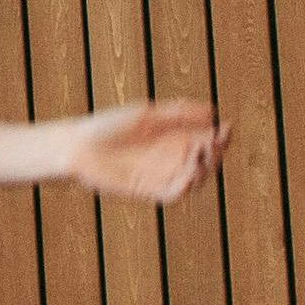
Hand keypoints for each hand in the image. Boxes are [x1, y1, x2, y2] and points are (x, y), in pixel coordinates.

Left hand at [72, 100, 225, 204]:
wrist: (77, 148)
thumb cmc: (107, 126)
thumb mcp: (146, 114)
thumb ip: (178, 113)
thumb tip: (213, 111)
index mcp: (175, 135)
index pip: (209, 138)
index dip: (222, 136)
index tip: (227, 128)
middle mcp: (173, 156)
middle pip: (208, 159)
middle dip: (216, 152)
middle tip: (213, 142)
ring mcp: (163, 174)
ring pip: (197, 178)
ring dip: (204, 169)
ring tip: (199, 154)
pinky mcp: (151, 190)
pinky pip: (176, 193)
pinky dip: (187, 186)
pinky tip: (188, 174)